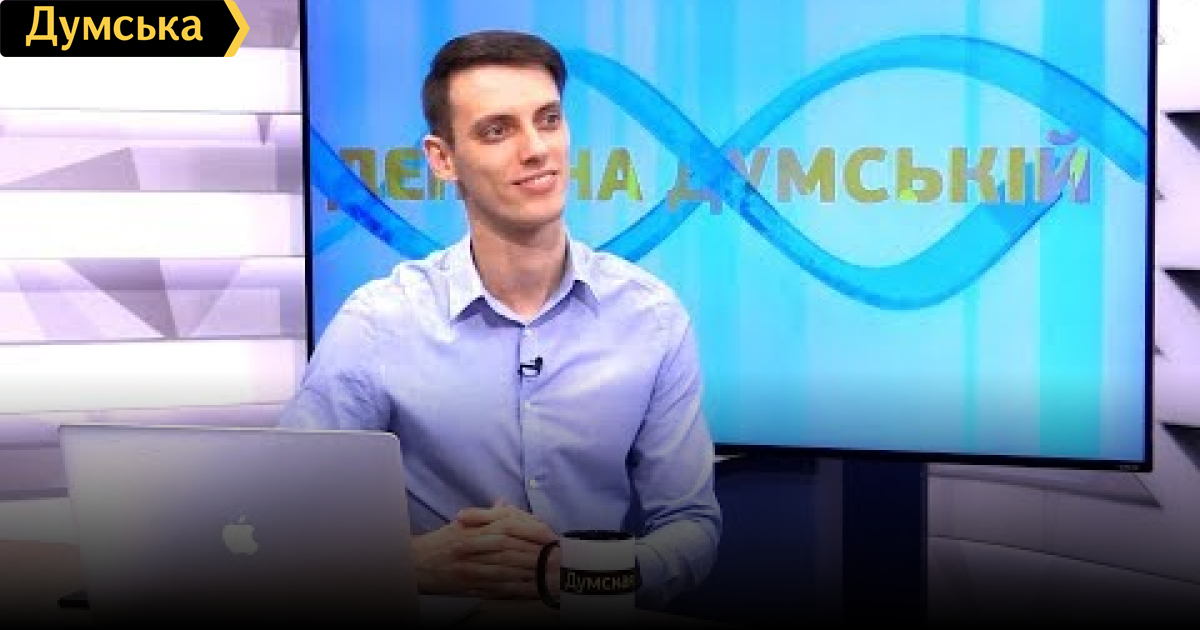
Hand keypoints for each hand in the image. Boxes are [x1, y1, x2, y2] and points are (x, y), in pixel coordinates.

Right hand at [413, 502, 557, 598]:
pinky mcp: (469, 589)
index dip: (530, 530)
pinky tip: (534, 590)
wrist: (413, 565)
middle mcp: (469, 550)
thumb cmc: (440, 544)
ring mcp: (469, 571)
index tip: (549, 535)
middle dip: (536, 553)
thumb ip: (485, 516)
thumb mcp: (460, 525)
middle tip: (557, 555)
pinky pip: (497, 590)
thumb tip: (504, 503)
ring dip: (531, 572)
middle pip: (509, 550)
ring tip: (552, 572)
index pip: (505, 527)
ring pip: (505, 571)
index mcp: (469, 531)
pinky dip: (517, 590)